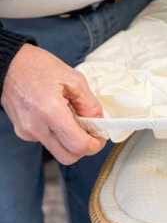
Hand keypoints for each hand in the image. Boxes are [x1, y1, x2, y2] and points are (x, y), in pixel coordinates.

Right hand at [1, 44, 105, 164]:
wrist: (9, 65)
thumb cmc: (37, 67)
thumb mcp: (74, 79)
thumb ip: (90, 104)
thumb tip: (98, 120)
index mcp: (51, 112)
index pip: (78, 145)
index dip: (95, 145)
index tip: (100, 137)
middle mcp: (36, 127)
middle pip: (68, 157)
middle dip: (83, 148)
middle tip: (90, 132)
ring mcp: (27, 131)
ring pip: (57, 150)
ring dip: (70, 141)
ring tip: (71, 118)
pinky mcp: (22, 131)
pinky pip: (46, 140)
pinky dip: (57, 134)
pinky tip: (57, 116)